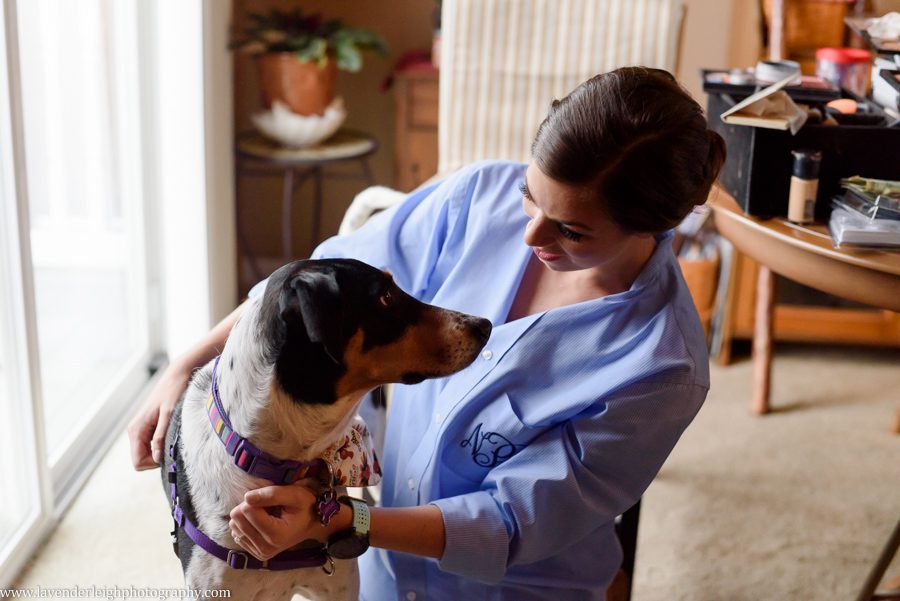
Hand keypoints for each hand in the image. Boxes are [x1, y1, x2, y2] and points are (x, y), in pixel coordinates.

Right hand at [126, 363, 189, 469]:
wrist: (177, 375)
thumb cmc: (174, 391)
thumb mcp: (170, 414)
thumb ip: (161, 436)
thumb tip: (157, 458)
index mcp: (136, 430)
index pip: (138, 462)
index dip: (153, 463)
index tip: (169, 452)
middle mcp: (135, 431)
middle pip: (141, 460)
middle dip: (157, 458)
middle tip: (173, 444)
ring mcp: (141, 429)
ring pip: (147, 454)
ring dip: (161, 450)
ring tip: (174, 435)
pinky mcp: (148, 427)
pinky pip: (152, 446)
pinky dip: (162, 444)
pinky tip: (172, 432)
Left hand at [229, 484, 347, 560]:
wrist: (312, 524)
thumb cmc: (305, 506)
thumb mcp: (295, 494)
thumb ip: (272, 494)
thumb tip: (246, 498)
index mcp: (276, 535)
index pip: (247, 510)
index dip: (256, 498)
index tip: (270, 499)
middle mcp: (266, 548)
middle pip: (237, 518)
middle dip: (249, 506)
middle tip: (267, 506)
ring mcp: (260, 553)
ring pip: (234, 526)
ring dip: (247, 516)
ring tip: (266, 514)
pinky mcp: (255, 553)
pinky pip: (237, 534)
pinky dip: (247, 525)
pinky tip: (261, 523)